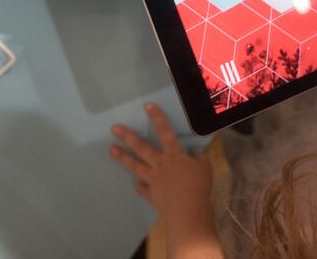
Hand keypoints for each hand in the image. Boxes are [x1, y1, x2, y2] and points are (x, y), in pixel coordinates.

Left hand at [110, 103, 213, 228]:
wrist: (187, 210)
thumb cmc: (198, 187)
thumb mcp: (205, 168)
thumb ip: (198, 159)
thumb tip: (193, 155)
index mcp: (174, 155)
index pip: (165, 131)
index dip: (157, 118)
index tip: (147, 106)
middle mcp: (160, 164)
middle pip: (141, 147)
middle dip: (127, 136)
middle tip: (114, 128)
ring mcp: (153, 180)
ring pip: (135, 166)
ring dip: (123, 157)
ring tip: (111, 150)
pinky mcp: (151, 194)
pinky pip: (143, 189)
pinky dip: (140, 187)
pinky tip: (136, 185)